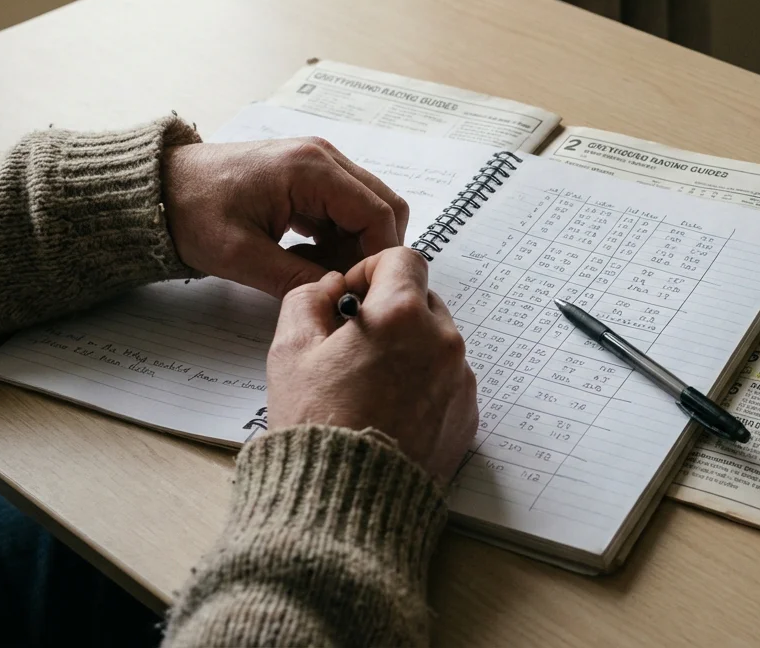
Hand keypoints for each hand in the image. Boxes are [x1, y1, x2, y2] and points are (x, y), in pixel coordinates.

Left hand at [162, 138, 408, 297]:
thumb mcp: (242, 257)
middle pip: (384, 206)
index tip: (365, 290)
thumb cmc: (191, 213)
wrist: (157, 189)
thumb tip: (342, 297)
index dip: (381, 257)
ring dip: (354, 245)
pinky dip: (339, 236)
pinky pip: (345, 207)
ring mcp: (318, 162)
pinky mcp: (308, 174)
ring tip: (316, 272)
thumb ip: (298, 280)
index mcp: (312, 169)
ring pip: (367, 208)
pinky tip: (306, 258)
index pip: (379, 214)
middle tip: (345, 283)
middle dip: (372, 250)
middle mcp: (323, 156)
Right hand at [265, 248, 476, 482]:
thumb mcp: (290, 351)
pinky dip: (423, 383)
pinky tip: (389, 410)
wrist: (348, 501)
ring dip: (407, 348)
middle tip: (352, 345)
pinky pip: (448, 380)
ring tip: (368, 384)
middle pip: (422, 300)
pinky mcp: (468, 414)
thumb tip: (330, 288)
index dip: (370, 270)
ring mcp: (461, 379)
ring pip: (436, 342)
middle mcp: (443, 342)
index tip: (350, 297)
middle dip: (389, 311)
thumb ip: (309, 300)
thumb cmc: (317, 425)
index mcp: (402, 315)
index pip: (402, 258)